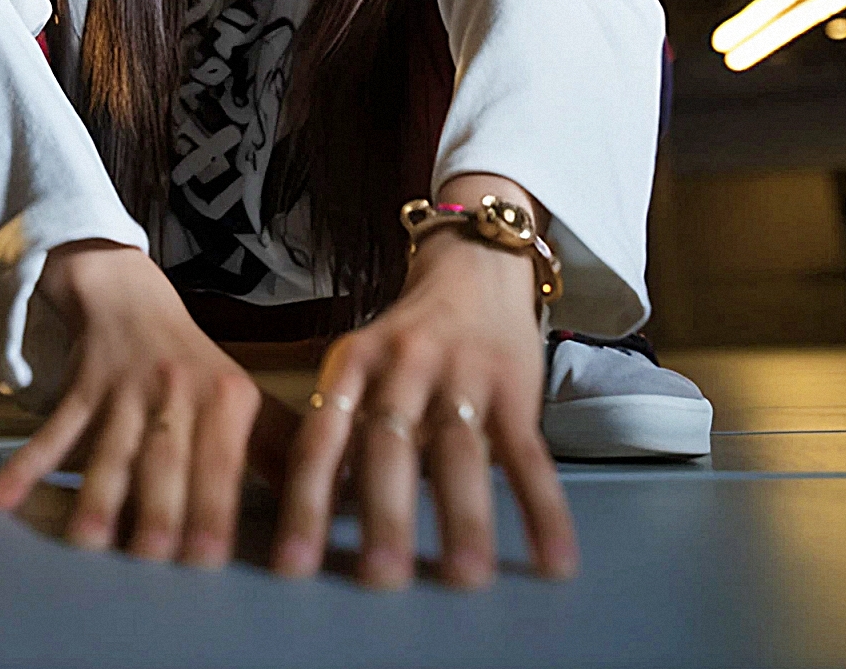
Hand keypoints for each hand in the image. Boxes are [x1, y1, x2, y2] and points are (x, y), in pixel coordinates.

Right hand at [0, 242, 263, 566]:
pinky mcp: (80, 390)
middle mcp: (177, 392)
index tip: (211, 557)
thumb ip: (284, 450)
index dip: (216, 505)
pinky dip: (25, 467)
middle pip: (165, 458)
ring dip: (97, 493)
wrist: (130, 296)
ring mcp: (123, 391)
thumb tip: (340, 498)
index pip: (222, 460)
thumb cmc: (197, 368)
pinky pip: (52, 431)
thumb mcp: (245, 397)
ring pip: (110, 448)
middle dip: (159, 506)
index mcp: (226, 398)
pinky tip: (1, 503)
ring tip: (87, 541)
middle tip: (152, 557)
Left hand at [269, 220, 577, 589]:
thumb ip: (346, 431)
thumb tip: (319, 519)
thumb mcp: (363, 368)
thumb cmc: (409, 342)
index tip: (294, 566)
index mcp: (353, 362)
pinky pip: (528, 453)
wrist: (474, 267)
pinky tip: (552, 559)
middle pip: (390, 443)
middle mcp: (403, 363)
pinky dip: (542, 508)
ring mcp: (462, 371)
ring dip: (463, 517)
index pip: (322, 438)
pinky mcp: (514, 385)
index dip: (306, 502)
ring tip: (464, 578)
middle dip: (385, 512)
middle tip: (380, 578)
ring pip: (459, 449)